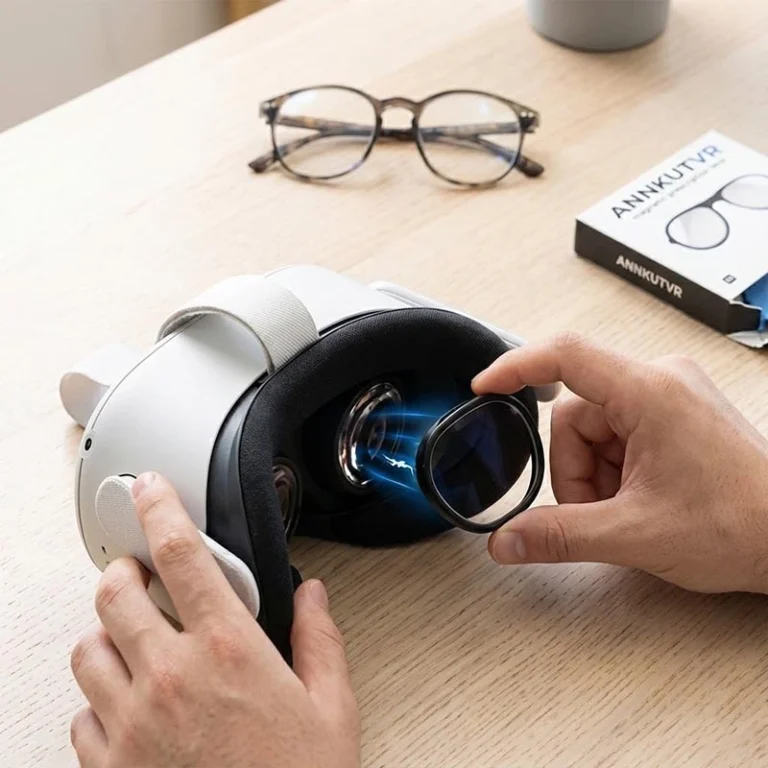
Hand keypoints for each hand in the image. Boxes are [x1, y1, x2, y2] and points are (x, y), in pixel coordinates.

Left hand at [70, 473, 359, 767]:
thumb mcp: (331, 706)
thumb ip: (319, 639)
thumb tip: (312, 595)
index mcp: (229, 650)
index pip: (184, 556)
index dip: (162, 510)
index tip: (149, 489)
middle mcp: (172, 677)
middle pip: (116, 593)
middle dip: (124, 572)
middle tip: (142, 577)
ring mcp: (132, 723)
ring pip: (87, 649)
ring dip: (107, 634)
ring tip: (135, 642)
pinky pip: (80, 714)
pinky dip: (98, 698)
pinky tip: (130, 706)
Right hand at [473, 333, 767, 593]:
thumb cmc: (743, 524)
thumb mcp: (635, 535)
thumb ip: (560, 536)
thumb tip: (506, 540)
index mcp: (650, 392)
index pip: (564, 356)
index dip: (515, 367)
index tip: (484, 387)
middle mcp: (659, 382)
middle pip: (574, 414)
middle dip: (574, 469)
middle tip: (600, 511)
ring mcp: (668, 396)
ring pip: (592, 428)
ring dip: (593, 475)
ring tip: (626, 510)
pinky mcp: (672, 414)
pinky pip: (616, 434)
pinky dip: (612, 471)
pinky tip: (637, 499)